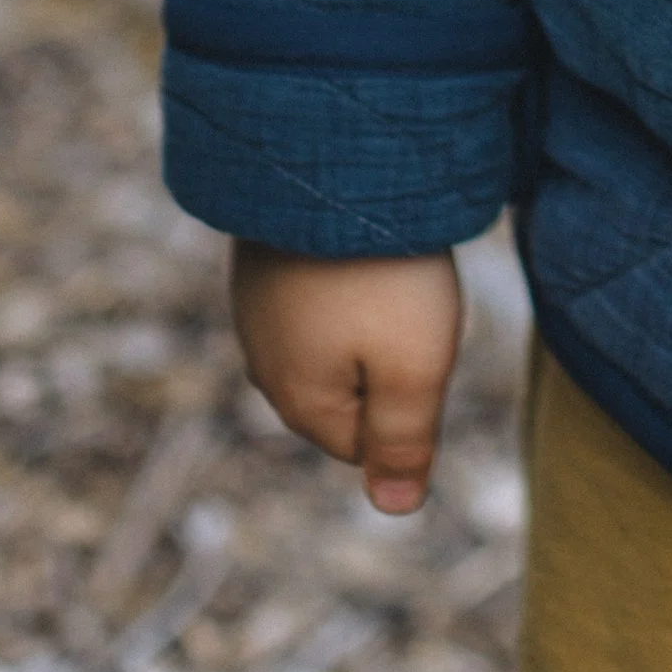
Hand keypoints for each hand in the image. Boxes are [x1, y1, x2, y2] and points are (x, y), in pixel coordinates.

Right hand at [230, 243, 462, 513]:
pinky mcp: (262, 260)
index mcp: (300, 403)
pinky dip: (345, 271)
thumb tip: (396, 509)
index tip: (415, 335)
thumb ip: (405, 445)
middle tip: (405, 296)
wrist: (323, 161)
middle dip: (386, 354)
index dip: (408, 394)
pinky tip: (356, 239)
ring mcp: (257, 309)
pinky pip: (317, 289)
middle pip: (349, 390)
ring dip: (367, 308)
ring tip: (382, 262)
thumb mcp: (414, 369)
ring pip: (333, 338)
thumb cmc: (380, 273)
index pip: (366, 442)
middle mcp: (265, 364)